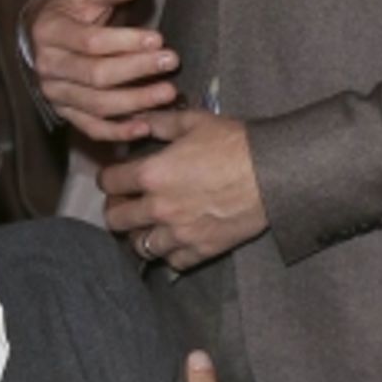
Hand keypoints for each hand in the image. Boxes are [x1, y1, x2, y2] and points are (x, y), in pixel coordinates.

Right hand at [25, 0, 179, 140]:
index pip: (91, 42)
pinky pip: (91, 128)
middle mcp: (47, 66)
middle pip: (96, 75)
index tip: (158, 39)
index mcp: (50, 32)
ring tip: (168, 93)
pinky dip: (118, 132)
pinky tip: (145, 127)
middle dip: (137, 70)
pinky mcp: (65, 112)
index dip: (126, 42)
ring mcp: (55, 93)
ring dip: (136, 102)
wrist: (46, 30)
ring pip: (97, 104)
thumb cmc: (73, 7)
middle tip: (171, 62)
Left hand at [100, 108, 267, 270]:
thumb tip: (136, 120)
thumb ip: (159, 122)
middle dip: (117, 208)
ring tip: (148, 224)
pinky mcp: (201, 250)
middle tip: (128, 200)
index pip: (109, 182)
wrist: (272, 173)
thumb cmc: (234, 143)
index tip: (116, 175)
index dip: (109, 177)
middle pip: (115, 219)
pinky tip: (175, 239)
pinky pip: (172, 261)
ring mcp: (179, 234)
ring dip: (140, 234)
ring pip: (140, 246)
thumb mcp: (193, 122)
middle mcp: (158, 208)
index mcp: (151, 174)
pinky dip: (170, 252)